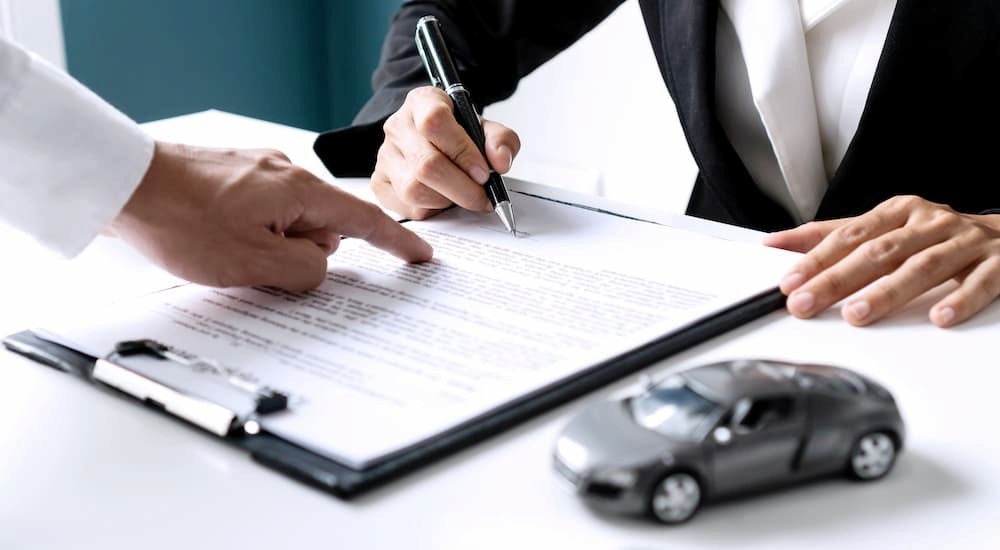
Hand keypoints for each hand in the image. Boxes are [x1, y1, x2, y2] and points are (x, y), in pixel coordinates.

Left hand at [110, 142, 432, 289]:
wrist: (121, 184)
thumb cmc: (181, 221)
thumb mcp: (254, 264)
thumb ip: (305, 271)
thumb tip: (321, 266)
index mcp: (299, 192)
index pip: (364, 220)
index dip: (396, 243)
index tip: (420, 256)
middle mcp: (284, 174)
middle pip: (320, 228)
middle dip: (301, 256)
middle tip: (260, 270)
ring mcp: (257, 172)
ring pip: (286, 224)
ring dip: (270, 247)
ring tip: (225, 254)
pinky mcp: (232, 177)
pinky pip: (260, 214)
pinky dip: (250, 234)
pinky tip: (216, 242)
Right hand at [372, 86, 520, 218]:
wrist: (436, 143)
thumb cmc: (459, 135)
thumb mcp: (485, 129)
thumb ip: (501, 140)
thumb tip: (500, 163)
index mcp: (422, 102)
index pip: (435, 122)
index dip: (463, 152)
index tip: (484, 172)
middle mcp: (398, 127)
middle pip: (426, 164)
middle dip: (463, 189)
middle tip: (483, 197)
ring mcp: (385, 156)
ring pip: (414, 190)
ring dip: (448, 202)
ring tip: (462, 196)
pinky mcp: (379, 183)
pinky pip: (407, 208)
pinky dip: (431, 211)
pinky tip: (443, 201)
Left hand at [764, 195, 999, 326]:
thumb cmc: (939, 236)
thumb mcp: (888, 228)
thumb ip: (836, 236)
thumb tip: (778, 243)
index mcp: (900, 212)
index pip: (850, 235)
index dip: (817, 258)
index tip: (789, 281)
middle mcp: (930, 223)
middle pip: (878, 252)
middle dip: (837, 279)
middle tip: (806, 302)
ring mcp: (965, 243)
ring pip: (923, 266)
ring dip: (888, 292)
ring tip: (857, 313)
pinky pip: (981, 282)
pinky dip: (960, 299)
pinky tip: (940, 317)